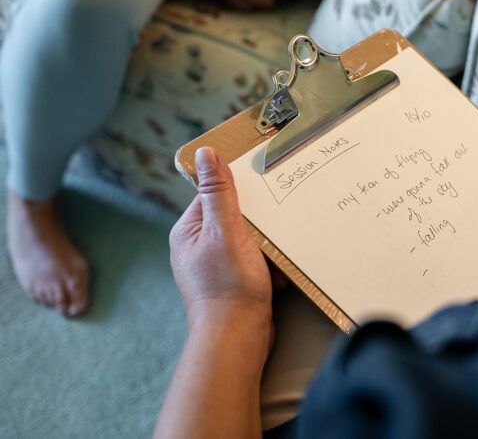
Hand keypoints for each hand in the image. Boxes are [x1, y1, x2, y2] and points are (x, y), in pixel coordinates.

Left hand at [169, 147, 271, 332]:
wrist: (237, 338)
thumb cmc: (228, 286)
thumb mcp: (226, 231)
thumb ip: (219, 192)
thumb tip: (207, 153)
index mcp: (187, 231)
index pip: (214, 194)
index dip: (239, 192)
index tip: (262, 191)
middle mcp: (196, 247)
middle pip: (234, 216)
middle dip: (258, 223)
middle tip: (272, 227)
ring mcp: (213, 266)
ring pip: (248, 239)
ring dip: (267, 246)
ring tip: (272, 256)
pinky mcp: (231, 281)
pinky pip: (254, 260)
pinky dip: (268, 264)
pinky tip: (275, 275)